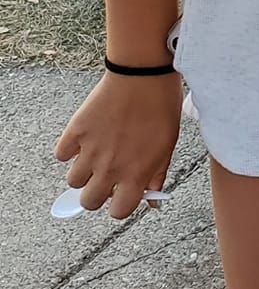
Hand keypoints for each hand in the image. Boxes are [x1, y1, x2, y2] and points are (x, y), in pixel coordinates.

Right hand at [54, 71, 182, 218]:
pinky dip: (69, 150)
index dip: (120, 205)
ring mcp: (90, 151)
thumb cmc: (161, 109)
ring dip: (83, 172)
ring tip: (96, 154)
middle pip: (89, 202)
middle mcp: (110, 169)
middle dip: (97, 193)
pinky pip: (61, 155)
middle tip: (106, 176)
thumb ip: (156, 177)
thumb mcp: (168, 147)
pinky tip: (85, 138)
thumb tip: (152, 203)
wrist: (143, 75)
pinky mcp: (75, 132)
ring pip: (73, 181)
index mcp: (135, 175)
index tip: (122, 194)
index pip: (118, 213)